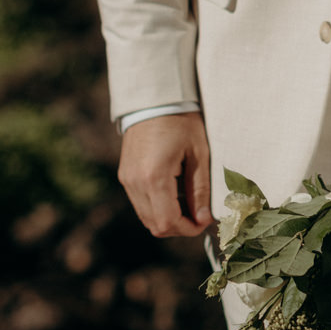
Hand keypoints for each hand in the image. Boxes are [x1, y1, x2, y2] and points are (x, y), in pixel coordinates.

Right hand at [118, 111, 211, 237]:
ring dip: (168, 218)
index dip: (188, 229)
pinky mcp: (125, 176)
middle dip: (179, 227)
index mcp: (154, 177)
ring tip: (188, 203)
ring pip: (146, 217)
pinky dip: (157, 207)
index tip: (204, 221)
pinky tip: (174, 193)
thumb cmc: (181, 123)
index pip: (167, 221)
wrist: (154, 100)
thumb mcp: (198, 154)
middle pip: (155, 225)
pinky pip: (140, 203)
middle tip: (199, 214)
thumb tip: (203, 219)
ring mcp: (127, 180)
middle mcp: (135, 183)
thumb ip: (200, 190)